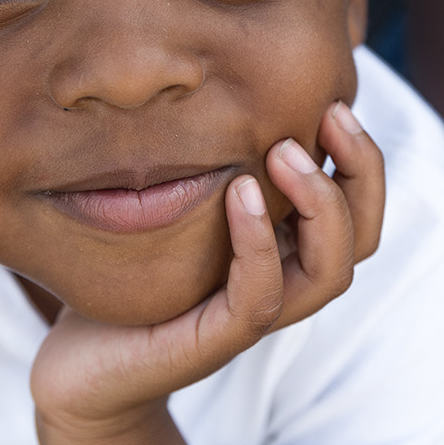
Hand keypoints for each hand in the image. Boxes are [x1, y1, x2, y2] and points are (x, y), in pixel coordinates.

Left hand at [30, 101, 383, 444]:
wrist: (81, 365)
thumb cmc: (126, 276)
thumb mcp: (170, 205)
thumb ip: (206, 163)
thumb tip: (214, 80)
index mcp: (282, 251)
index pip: (355, 209)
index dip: (362, 159)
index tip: (334, 102)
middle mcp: (281, 283)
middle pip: (361, 238)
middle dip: (361, 171)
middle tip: (329, 115)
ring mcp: (252, 317)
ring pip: (330, 273)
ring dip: (319, 205)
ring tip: (284, 152)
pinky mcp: (215, 340)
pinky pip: (260, 297)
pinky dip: (259, 244)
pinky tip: (239, 193)